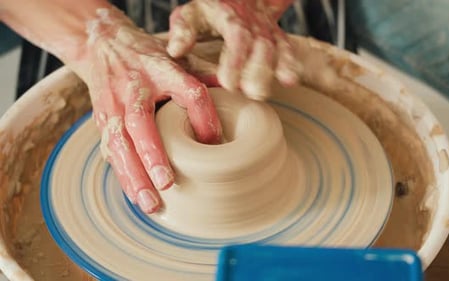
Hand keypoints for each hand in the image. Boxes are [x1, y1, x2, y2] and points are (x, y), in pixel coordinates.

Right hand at [69, 7, 221, 212]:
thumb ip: (207, 74)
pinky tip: (135, 197)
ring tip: (149, 203)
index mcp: (161, 69)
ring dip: (132, 175)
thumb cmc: (151, 57)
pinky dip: (122, 175)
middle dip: (152, 155)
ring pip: (118, 142)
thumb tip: (239, 92)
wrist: (103, 45)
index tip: (214, 142)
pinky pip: (110, 151)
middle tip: (166, 184)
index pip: (188, 91)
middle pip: (140, 121)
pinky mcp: (101, 121)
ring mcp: (112, 105)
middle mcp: (133, 88)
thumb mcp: (181, 57)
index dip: (203, 116)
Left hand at [167, 0, 299, 99]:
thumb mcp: (191, 12)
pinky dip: (290, 64)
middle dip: (258, 71)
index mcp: (230, 16)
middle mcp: (252, 23)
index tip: (228, 83)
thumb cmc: (209, 8)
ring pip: (274, 50)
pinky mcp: (276, 36)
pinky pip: (286, 49)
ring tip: (265, 93)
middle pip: (259, 47)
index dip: (235, 60)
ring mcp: (267, 30)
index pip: (236, 38)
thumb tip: (175, 51)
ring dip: (273, 72)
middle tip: (252, 93)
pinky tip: (290, 81)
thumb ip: (183, 30)